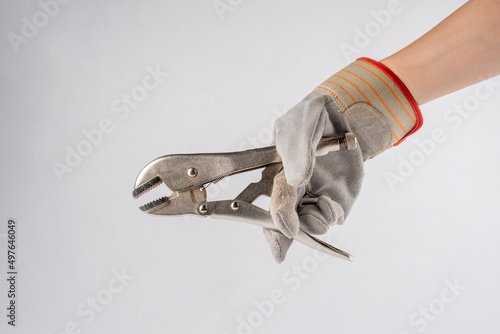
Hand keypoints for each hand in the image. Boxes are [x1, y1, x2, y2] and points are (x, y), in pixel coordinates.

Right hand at [263, 58, 422, 261]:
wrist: (346, 115)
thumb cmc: (314, 118)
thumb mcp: (301, 126)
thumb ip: (297, 152)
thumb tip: (296, 180)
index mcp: (276, 176)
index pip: (269, 203)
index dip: (271, 220)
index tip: (281, 230)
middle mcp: (293, 192)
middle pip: (282, 225)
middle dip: (283, 236)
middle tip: (288, 240)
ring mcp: (314, 198)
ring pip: (308, 226)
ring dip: (314, 221)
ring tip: (326, 201)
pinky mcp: (337, 202)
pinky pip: (331, 220)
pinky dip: (331, 215)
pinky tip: (333, 201)